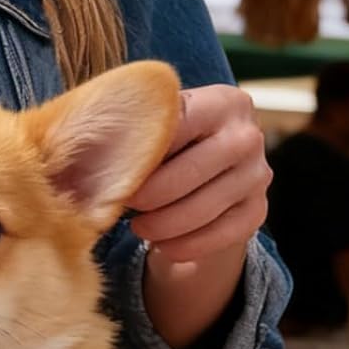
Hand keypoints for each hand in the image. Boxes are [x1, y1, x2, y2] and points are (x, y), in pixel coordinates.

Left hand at [127, 85, 270, 264]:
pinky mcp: (258, 210)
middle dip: (148, 196)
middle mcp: (247, 136)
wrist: (208, 173)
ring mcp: (257, 175)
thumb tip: (90, 155)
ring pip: (202, 210)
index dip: (140, 154)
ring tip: (138, 225)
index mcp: (221, 102)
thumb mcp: (160, 125)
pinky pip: (219, 236)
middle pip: (189, 173)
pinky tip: (162, 244)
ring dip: (161, 225)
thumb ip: (138, 128)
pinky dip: (184, 246)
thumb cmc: (171, 144)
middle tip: (121, 204)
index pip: (175, 127)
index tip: (114, 172)